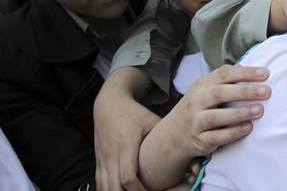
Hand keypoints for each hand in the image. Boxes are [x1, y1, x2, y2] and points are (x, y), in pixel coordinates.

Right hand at [94, 69, 159, 190]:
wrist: (109, 104)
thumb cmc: (134, 113)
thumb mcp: (150, 121)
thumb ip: (164, 135)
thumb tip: (188, 144)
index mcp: (126, 147)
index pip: (128, 177)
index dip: (139, 190)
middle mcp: (111, 155)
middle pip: (114, 187)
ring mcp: (102, 159)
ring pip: (104, 186)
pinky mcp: (98, 160)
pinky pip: (99, 182)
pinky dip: (108, 189)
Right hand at [167, 65, 270, 156]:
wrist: (173, 133)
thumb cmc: (199, 106)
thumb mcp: (207, 88)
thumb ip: (227, 79)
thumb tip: (254, 70)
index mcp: (202, 84)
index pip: (224, 74)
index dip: (245, 73)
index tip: (266, 74)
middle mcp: (197, 101)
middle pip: (219, 93)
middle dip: (244, 92)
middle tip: (266, 91)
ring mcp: (196, 121)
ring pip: (216, 117)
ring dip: (239, 113)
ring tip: (259, 110)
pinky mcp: (200, 140)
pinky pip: (216, 137)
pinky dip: (233, 132)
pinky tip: (248, 128)